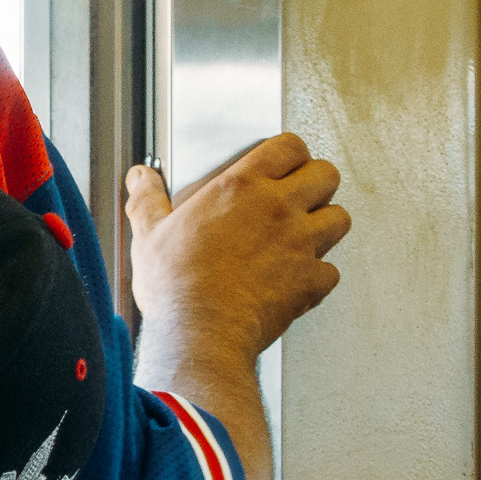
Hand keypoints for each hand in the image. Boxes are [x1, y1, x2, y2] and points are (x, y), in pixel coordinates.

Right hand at [126, 133, 349, 365]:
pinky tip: (298, 278)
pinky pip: (331, 271)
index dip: (290, 152)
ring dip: (325, 224)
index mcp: (241, 187)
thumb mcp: (149, 233)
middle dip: (317, 183)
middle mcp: (279, 209)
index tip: (282, 163)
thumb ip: (147, 199)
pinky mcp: (310, 281)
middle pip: (327, 175)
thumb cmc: (177, 286)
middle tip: (300, 195)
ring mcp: (301, 245)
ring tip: (305, 234)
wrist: (199, 332)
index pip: (289, 147)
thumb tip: (140, 178)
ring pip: (340, 218)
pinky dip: (318, 275)